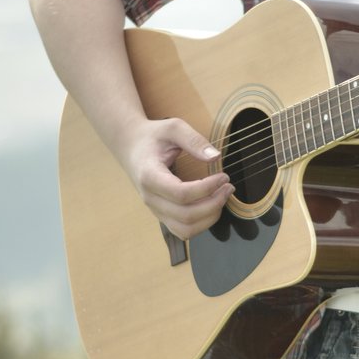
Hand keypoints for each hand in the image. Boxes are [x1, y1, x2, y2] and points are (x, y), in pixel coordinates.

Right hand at [124, 117, 232, 238]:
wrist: (131, 147)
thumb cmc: (153, 136)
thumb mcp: (173, 128)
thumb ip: (194, 140)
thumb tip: (215, 157)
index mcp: (150, 176)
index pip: (181, 194)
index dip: (207, 188)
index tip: (223, 176)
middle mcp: (150, 198)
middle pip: (186, 215)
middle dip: (214, 204)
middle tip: (228, 186)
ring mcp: (155, 209)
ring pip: (186, 229)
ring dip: (210, 217)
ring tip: (222, 197)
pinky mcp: (161, 214)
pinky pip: (183, 230)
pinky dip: (202, 223)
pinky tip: (211, 206)